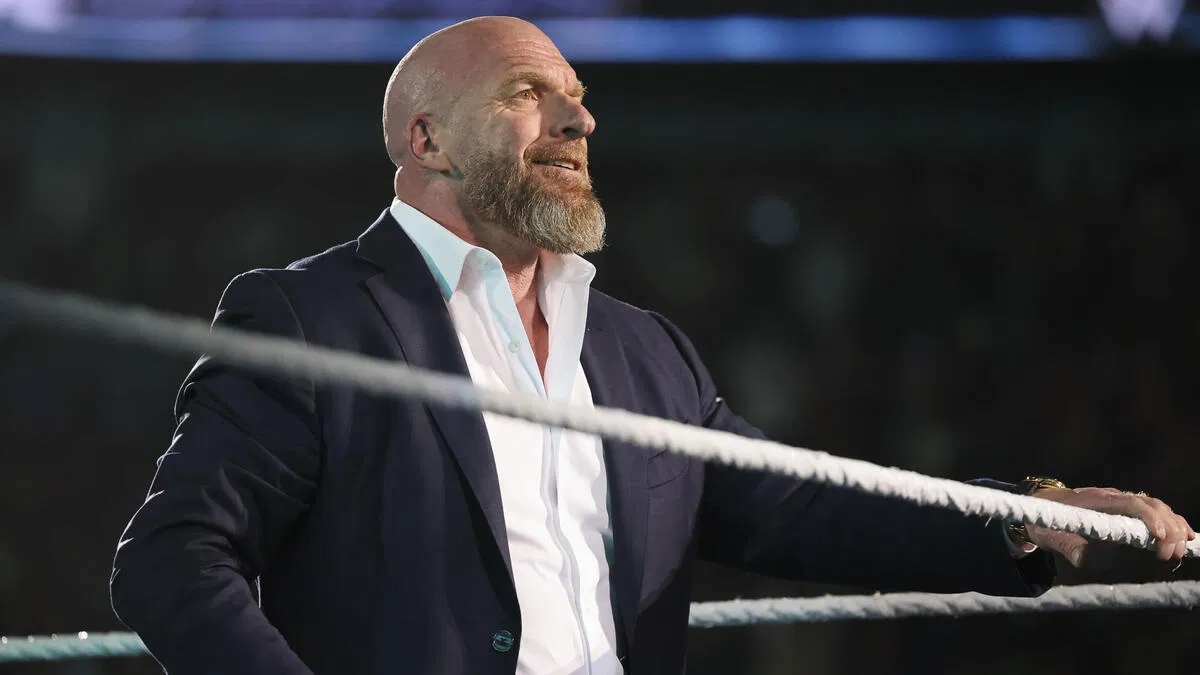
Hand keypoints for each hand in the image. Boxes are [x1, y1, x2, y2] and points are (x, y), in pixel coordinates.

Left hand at [1026, 487, 1194, 566]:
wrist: (1044, 507)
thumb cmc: (1048, 524)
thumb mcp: (1054, 539)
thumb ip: (1073, 549)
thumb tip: (1093, 556)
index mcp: (1096, 500)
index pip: (1131, 503)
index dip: (1149, 517)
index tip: (1159, 536)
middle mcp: (1114, 496)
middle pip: (1152, 504)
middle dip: (1168, 528)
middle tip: (1169, 555)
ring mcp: (1124, 500)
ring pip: (1159, 507)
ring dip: (1175, 528)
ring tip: (1180, 552)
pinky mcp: (1129, 509)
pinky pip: (1158, 513)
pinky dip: (1175, 524)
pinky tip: (1188, 539)